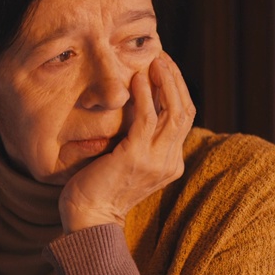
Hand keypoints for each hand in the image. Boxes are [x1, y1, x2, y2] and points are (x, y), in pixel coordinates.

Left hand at [59, 52, 195, 231]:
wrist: (88, 218)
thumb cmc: (99, 189)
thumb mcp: (127, 162)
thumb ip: (137, 140)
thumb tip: (134, 109)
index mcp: (170, 163)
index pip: (184, 118)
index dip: (178, 90)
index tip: (165, 68)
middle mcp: (169, 161)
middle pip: (185, 111)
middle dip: (176, 80)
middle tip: (162, 57)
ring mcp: (156, 160)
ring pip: (173, 111)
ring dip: (165, 81)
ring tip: (155, 60)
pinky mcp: (136, 157)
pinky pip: (147, 118)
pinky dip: (145, 95)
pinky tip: (137, 79)